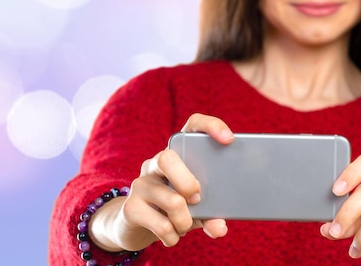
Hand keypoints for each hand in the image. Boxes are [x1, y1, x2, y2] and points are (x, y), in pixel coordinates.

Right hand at [92, 113, 233, 251]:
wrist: (135, 226)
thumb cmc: (173, 209)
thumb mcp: (195, 208)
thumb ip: (210, 214)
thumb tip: (220, 227)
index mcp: (178, 154)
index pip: (192, 125)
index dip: (210, 126)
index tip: (229, 139)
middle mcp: (156, 162)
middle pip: (167, 158)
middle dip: (188, 182)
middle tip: (197, 198)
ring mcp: (141, 183)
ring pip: (171, 199)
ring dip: (186, 221)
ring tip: (185, 225)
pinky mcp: (131, 206)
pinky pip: (161, 224)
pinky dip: (173, 236)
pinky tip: (172, 236)